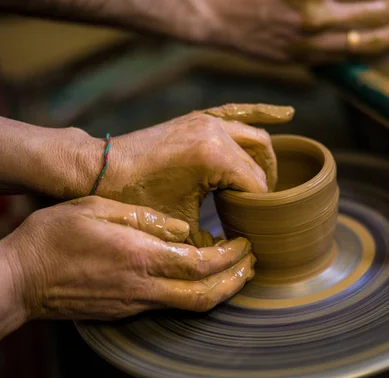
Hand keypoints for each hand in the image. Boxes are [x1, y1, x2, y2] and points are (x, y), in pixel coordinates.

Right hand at [0, 196, 253, 338]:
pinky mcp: (127, 309)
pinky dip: (197, 293)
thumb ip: (146, 218)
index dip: (231, 256)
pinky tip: (201, 277)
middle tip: (253, 262)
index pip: (202, 263)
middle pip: (206, 294)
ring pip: (192, 305)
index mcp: (141, 257)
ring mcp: (136, 302)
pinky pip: (173, 305)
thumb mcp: (99, 209)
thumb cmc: (55, 236)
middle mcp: (144, 286)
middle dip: (236, 280)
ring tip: (238, 271)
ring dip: (221, 290)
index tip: (245, 242)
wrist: (20, 277)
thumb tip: (182, 227)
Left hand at [99, 103, 293, 246]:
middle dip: (262, 190)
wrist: (101, 170)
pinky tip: (286, 114)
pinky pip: (240, 112)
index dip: (258, 210)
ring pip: (257, 140)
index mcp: (214, 158)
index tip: (253, 226)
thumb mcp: (180, 226)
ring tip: (264, 185)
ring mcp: (208, 121)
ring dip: (265, 162)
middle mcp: (215, 133)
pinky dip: (265, 113)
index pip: (256, 187)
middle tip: (256, 211)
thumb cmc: (137, 199)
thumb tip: (241, 253)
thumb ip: (215, 242)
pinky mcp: (199, 118)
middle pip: (260, 165)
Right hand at [187, 0, 388, 62]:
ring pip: (358, 51)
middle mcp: (313, 31)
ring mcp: (304, 50)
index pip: (370, 8)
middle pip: (371, 33)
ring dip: (386, 41)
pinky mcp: (295, 60)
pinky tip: (373, 43)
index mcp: (314, 8)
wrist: (210, 12)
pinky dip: (361, 52)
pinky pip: (338, 60)